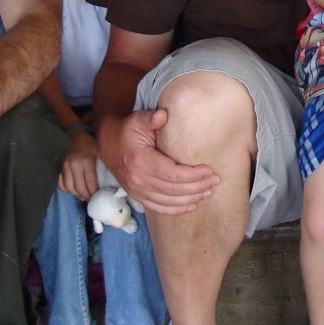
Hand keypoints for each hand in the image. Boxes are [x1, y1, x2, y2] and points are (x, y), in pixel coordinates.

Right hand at [58, 128, 100, 200]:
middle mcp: (74, 164)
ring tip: (82, 196)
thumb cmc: (89, 143)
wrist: (73, 134)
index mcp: (86, 160)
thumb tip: (113, 178)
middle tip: (90, 200)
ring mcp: (64, 166)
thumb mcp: (99, 150)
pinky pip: (60, 183)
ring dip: (76, 194)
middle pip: (80, 187)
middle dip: (86, 196)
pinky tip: (73, 190)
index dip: (94, 193)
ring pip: (69, 187)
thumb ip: (104, 163)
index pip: (90, 183)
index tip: (97, 197)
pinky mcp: (58, 167)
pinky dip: (66, 189)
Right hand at [96, 108, 217, 213]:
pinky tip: (191, 205)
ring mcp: (137, 190)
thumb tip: (163, 115)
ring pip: (168, 201)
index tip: (209, 170)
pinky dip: (176, 210)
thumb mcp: (138, 120)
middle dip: (197, 187)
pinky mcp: (137, 196)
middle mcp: (138, 180)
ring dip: (190, 199)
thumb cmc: (128, 130)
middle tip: (215, 181)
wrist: (108, 144)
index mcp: (141, 161)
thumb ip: (151, 118)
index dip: (193, 175)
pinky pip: (158, 208)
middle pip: (173, 189)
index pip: (172, 174)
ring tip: (208, 193)